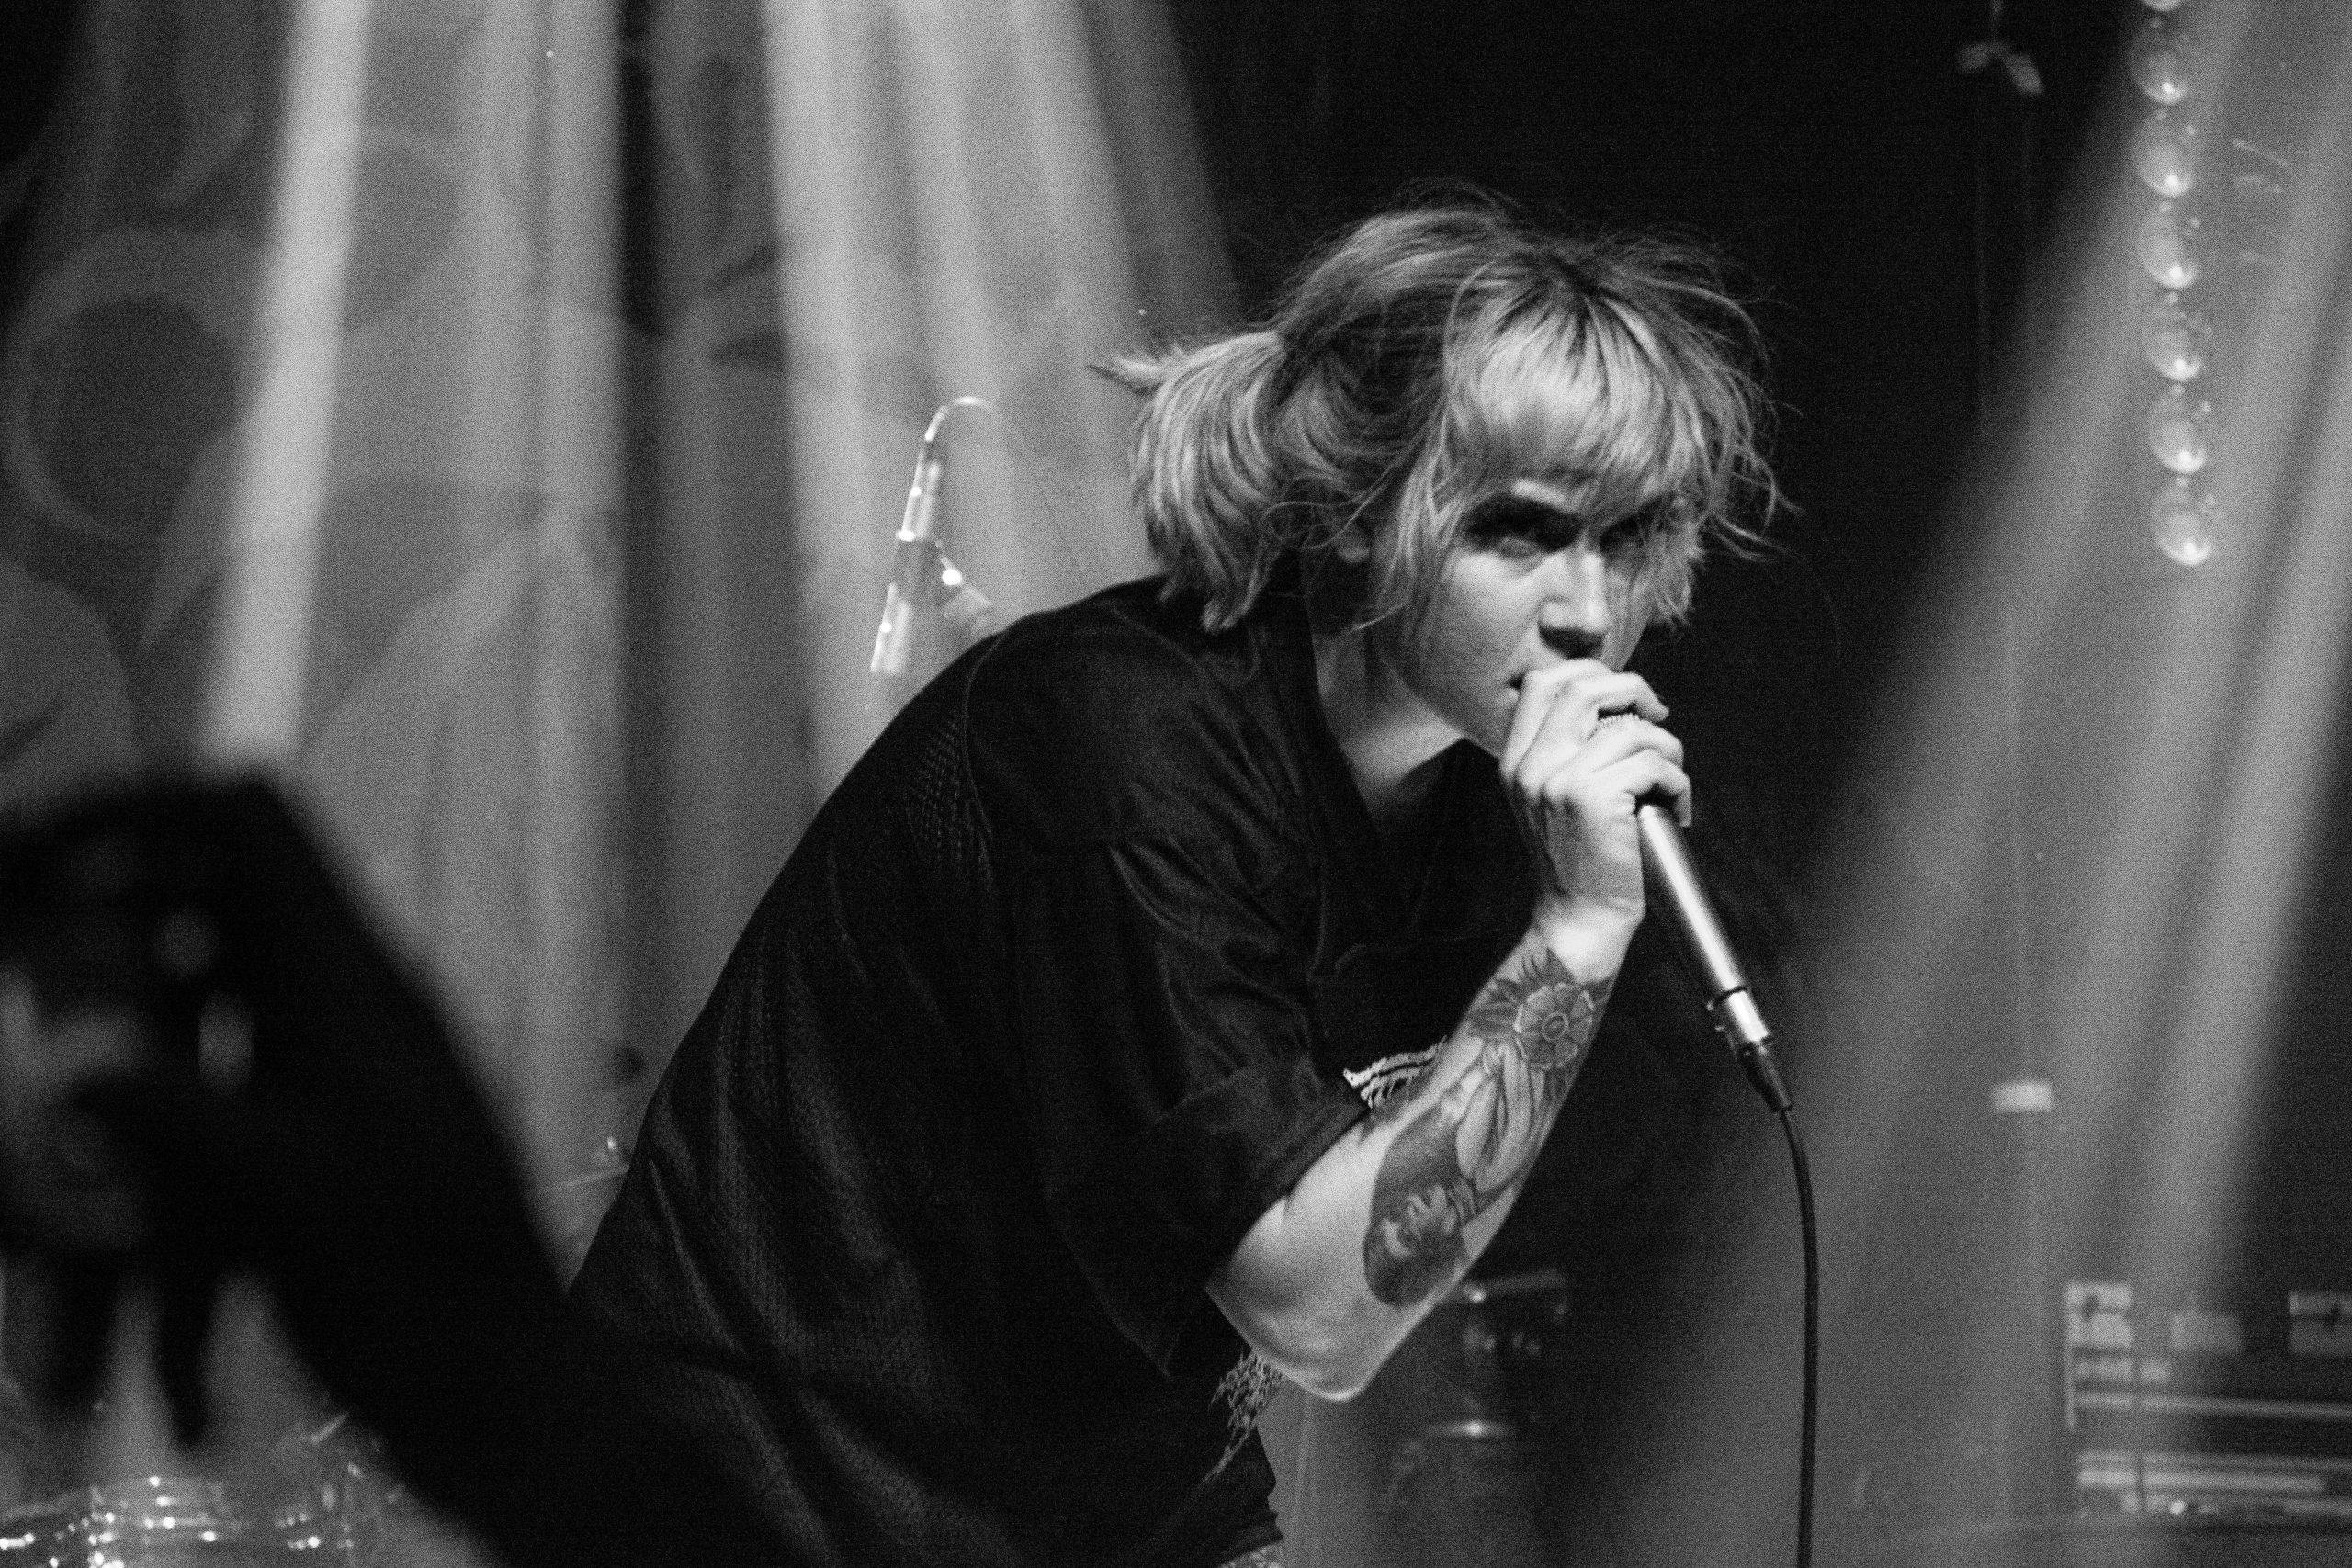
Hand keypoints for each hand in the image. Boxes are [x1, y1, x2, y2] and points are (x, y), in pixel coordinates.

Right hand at [0, 780, 558, 1474]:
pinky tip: (113, 1134)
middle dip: (113, 912)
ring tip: (60, 1059)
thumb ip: (174, 1117)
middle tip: (18, 945)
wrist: (499, 1385)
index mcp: (353, 983)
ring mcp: (340, 1070)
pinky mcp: (325, 1140)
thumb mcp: (283, 1194)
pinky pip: (228, 1082)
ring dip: (134, 1010)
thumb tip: (75, 1071)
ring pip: (217, 993)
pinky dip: (166, 1090)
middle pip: (221, 901)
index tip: (38, 847)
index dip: (146, 808)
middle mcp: (347, 1005)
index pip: (256, 825)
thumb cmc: (412, 1279)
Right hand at [1497, 661, 1688, 974]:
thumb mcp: (1553, 798)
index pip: (1541, 683)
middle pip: (1584, 686)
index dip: (1589, 673)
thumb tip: (1620, 702)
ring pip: (1631, 728)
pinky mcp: (1594, 800)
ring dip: (1667, 748)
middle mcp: (1531, 766)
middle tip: (1656, 717)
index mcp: (1516, 761)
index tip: (1622, 699)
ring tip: (1668, 782)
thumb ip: (1568, 750)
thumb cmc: (1581, 860)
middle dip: (1634, 690)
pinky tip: (1674, 808)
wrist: (1579, 918)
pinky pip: (1654, 764)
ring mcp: (1559, 782)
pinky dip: (1678, 783)